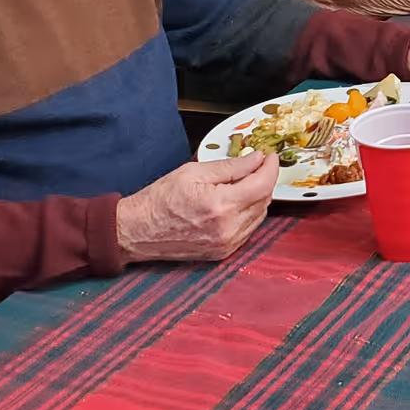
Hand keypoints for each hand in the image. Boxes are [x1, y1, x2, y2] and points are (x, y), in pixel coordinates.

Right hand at [115, 153, 277, 264]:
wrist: (138, 231)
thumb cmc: (160, 199)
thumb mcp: (193, 172)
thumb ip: (230, 167)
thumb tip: (256, 159)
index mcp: (221, 206)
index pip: (262, 185)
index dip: (270, 168)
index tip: (269, 156)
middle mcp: (228, 229)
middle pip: (264, 201)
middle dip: (264, 180)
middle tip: (256, 165)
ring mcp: (227, 244)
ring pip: (259, 216)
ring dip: (257, 197)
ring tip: (244, 182)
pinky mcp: (223, 253)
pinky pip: (248, 230)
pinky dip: (248, 213)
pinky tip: (236, 202)